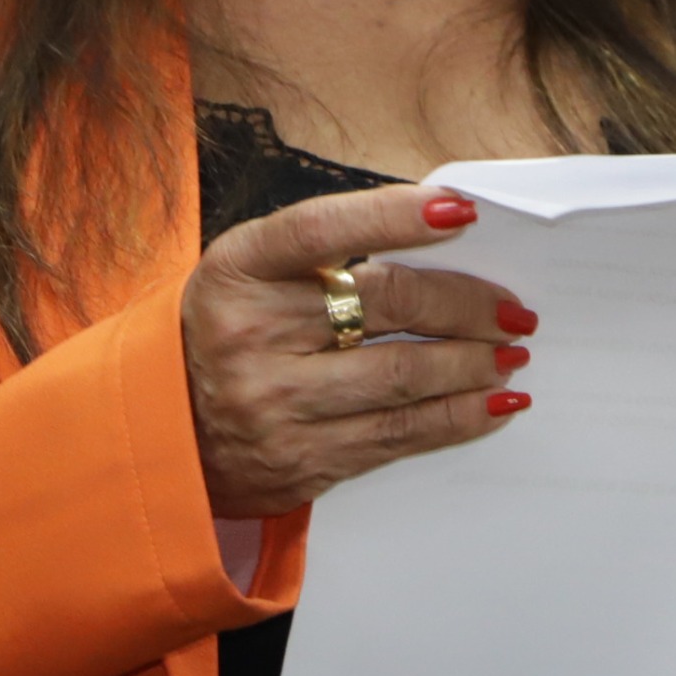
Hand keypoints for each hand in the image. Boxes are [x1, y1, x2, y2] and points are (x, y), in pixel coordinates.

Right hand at [185, 184, 536, 517]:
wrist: (163, 431)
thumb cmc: (229, 332)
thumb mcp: (251, 274)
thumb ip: (326, 253)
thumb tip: (444, 234)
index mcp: (238, 269)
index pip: (324, 229)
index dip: (396, 216)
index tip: (462, 212)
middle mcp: (250, 334)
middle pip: (384, 304)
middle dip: (464, 305)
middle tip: (512, 309)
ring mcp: (274, 404)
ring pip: (402, 377)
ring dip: (472, 364)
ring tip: (512, 353)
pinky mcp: (300, 462)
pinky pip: (398, 436)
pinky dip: (457, 418)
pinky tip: (492, 404)